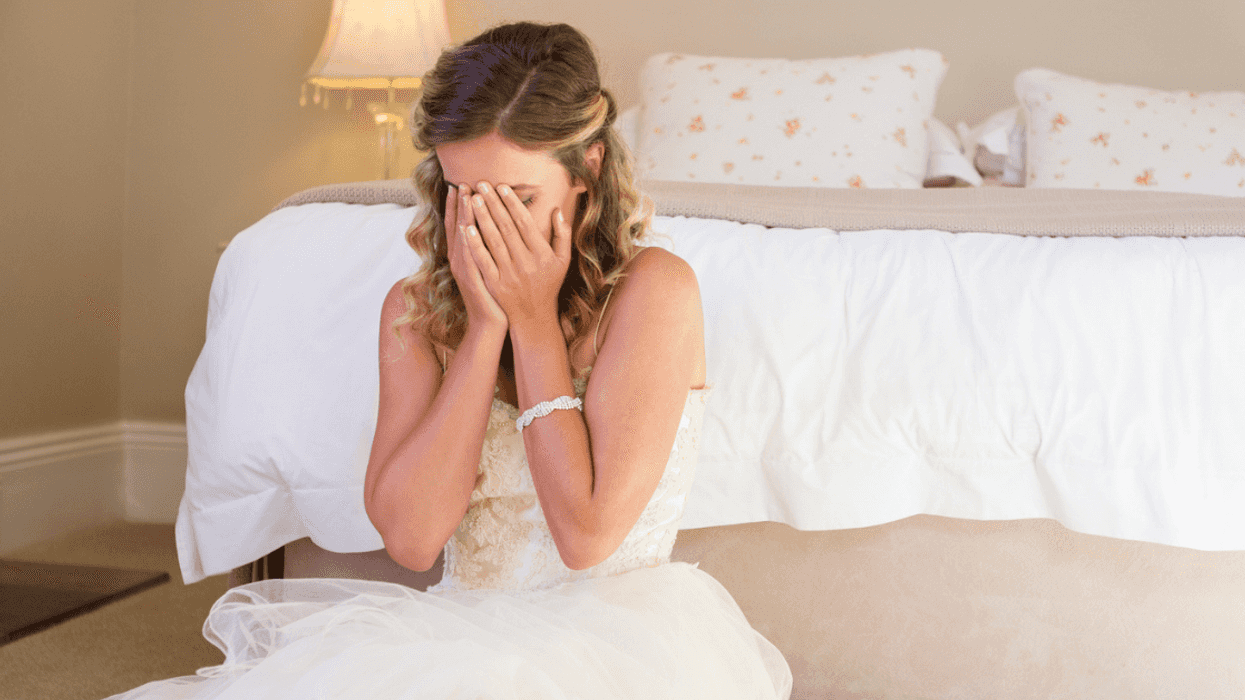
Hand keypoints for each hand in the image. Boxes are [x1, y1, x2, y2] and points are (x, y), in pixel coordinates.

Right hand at [445, 183, 506, 335]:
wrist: (490, 324)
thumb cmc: (494, 295)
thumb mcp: (488, 269)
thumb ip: (488, 249)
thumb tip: (493, 227)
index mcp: (465, 256)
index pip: (459, 225)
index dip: (459, 206)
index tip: (462, 186)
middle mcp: (460, 261)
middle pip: (458, 227)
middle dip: (460, 205)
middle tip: (463, 183)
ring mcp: (465, 271)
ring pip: (462, 239)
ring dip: (463, 216)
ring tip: (466, 197)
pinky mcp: (473, 281)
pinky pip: (470, 257)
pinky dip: (467, 242)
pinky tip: (466, 228)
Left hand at [462, 181, 572, 329]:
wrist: (534, 317)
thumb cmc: (548, 284)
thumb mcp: (563, 261)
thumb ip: (562, 235)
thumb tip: (557, 211)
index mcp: (542, 254)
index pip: (524, 223)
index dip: (512, 203)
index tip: (501, 186)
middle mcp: (526, 263)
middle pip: (506, 228)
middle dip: (493, 204)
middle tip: (481, 184)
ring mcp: (509, 274)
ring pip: (493, 241)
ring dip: (482, 218)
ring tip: (473, 198)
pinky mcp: (495, 284)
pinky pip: (483, 261)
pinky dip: (474, 244)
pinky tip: (466, 228)